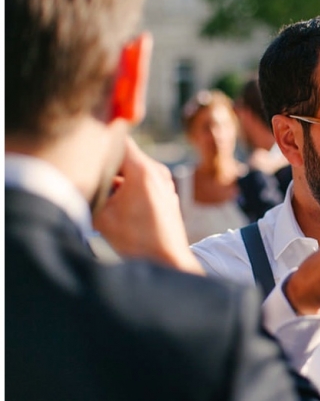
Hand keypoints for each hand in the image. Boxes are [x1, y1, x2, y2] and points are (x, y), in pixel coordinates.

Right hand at [93, 136, 203, 274]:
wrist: (167, 262)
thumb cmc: (136, 242)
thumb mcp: (100, 217)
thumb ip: (88, 191)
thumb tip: (73, 177)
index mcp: (143, 170)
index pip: (116, 138)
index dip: (98, 142)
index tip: (83, 152)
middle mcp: (157, 171)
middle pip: (123, 154)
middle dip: (105, 165)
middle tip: (88, 180)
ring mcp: (164, 181)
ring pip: (131, 168)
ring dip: (115, 178)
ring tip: (104, 199)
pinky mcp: (165, 192)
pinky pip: (141, 180)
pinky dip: (127, 187)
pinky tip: (119, 207)